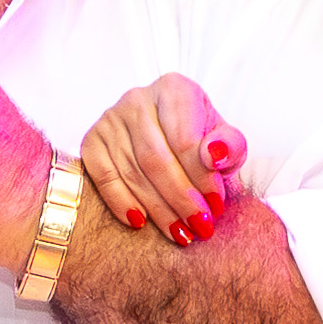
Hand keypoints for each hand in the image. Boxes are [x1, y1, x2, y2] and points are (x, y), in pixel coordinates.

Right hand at [78, 74, 246, 245]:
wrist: (171, 144)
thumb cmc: (202, 144)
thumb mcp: (226, 143)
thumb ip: (231, 146)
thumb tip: (214, 154)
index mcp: (174, 89)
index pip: (185, 141)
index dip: (202, 179)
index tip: (216, 207)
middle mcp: (138, 98)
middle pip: (156, 159)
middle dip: (181, 199)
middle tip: (199, 227)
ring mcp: (110, 118)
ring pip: (132, 172)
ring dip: (158, 209)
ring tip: (180, 233)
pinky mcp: (92, 140)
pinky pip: (104, 177)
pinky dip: (121, 202)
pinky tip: (140, 223)